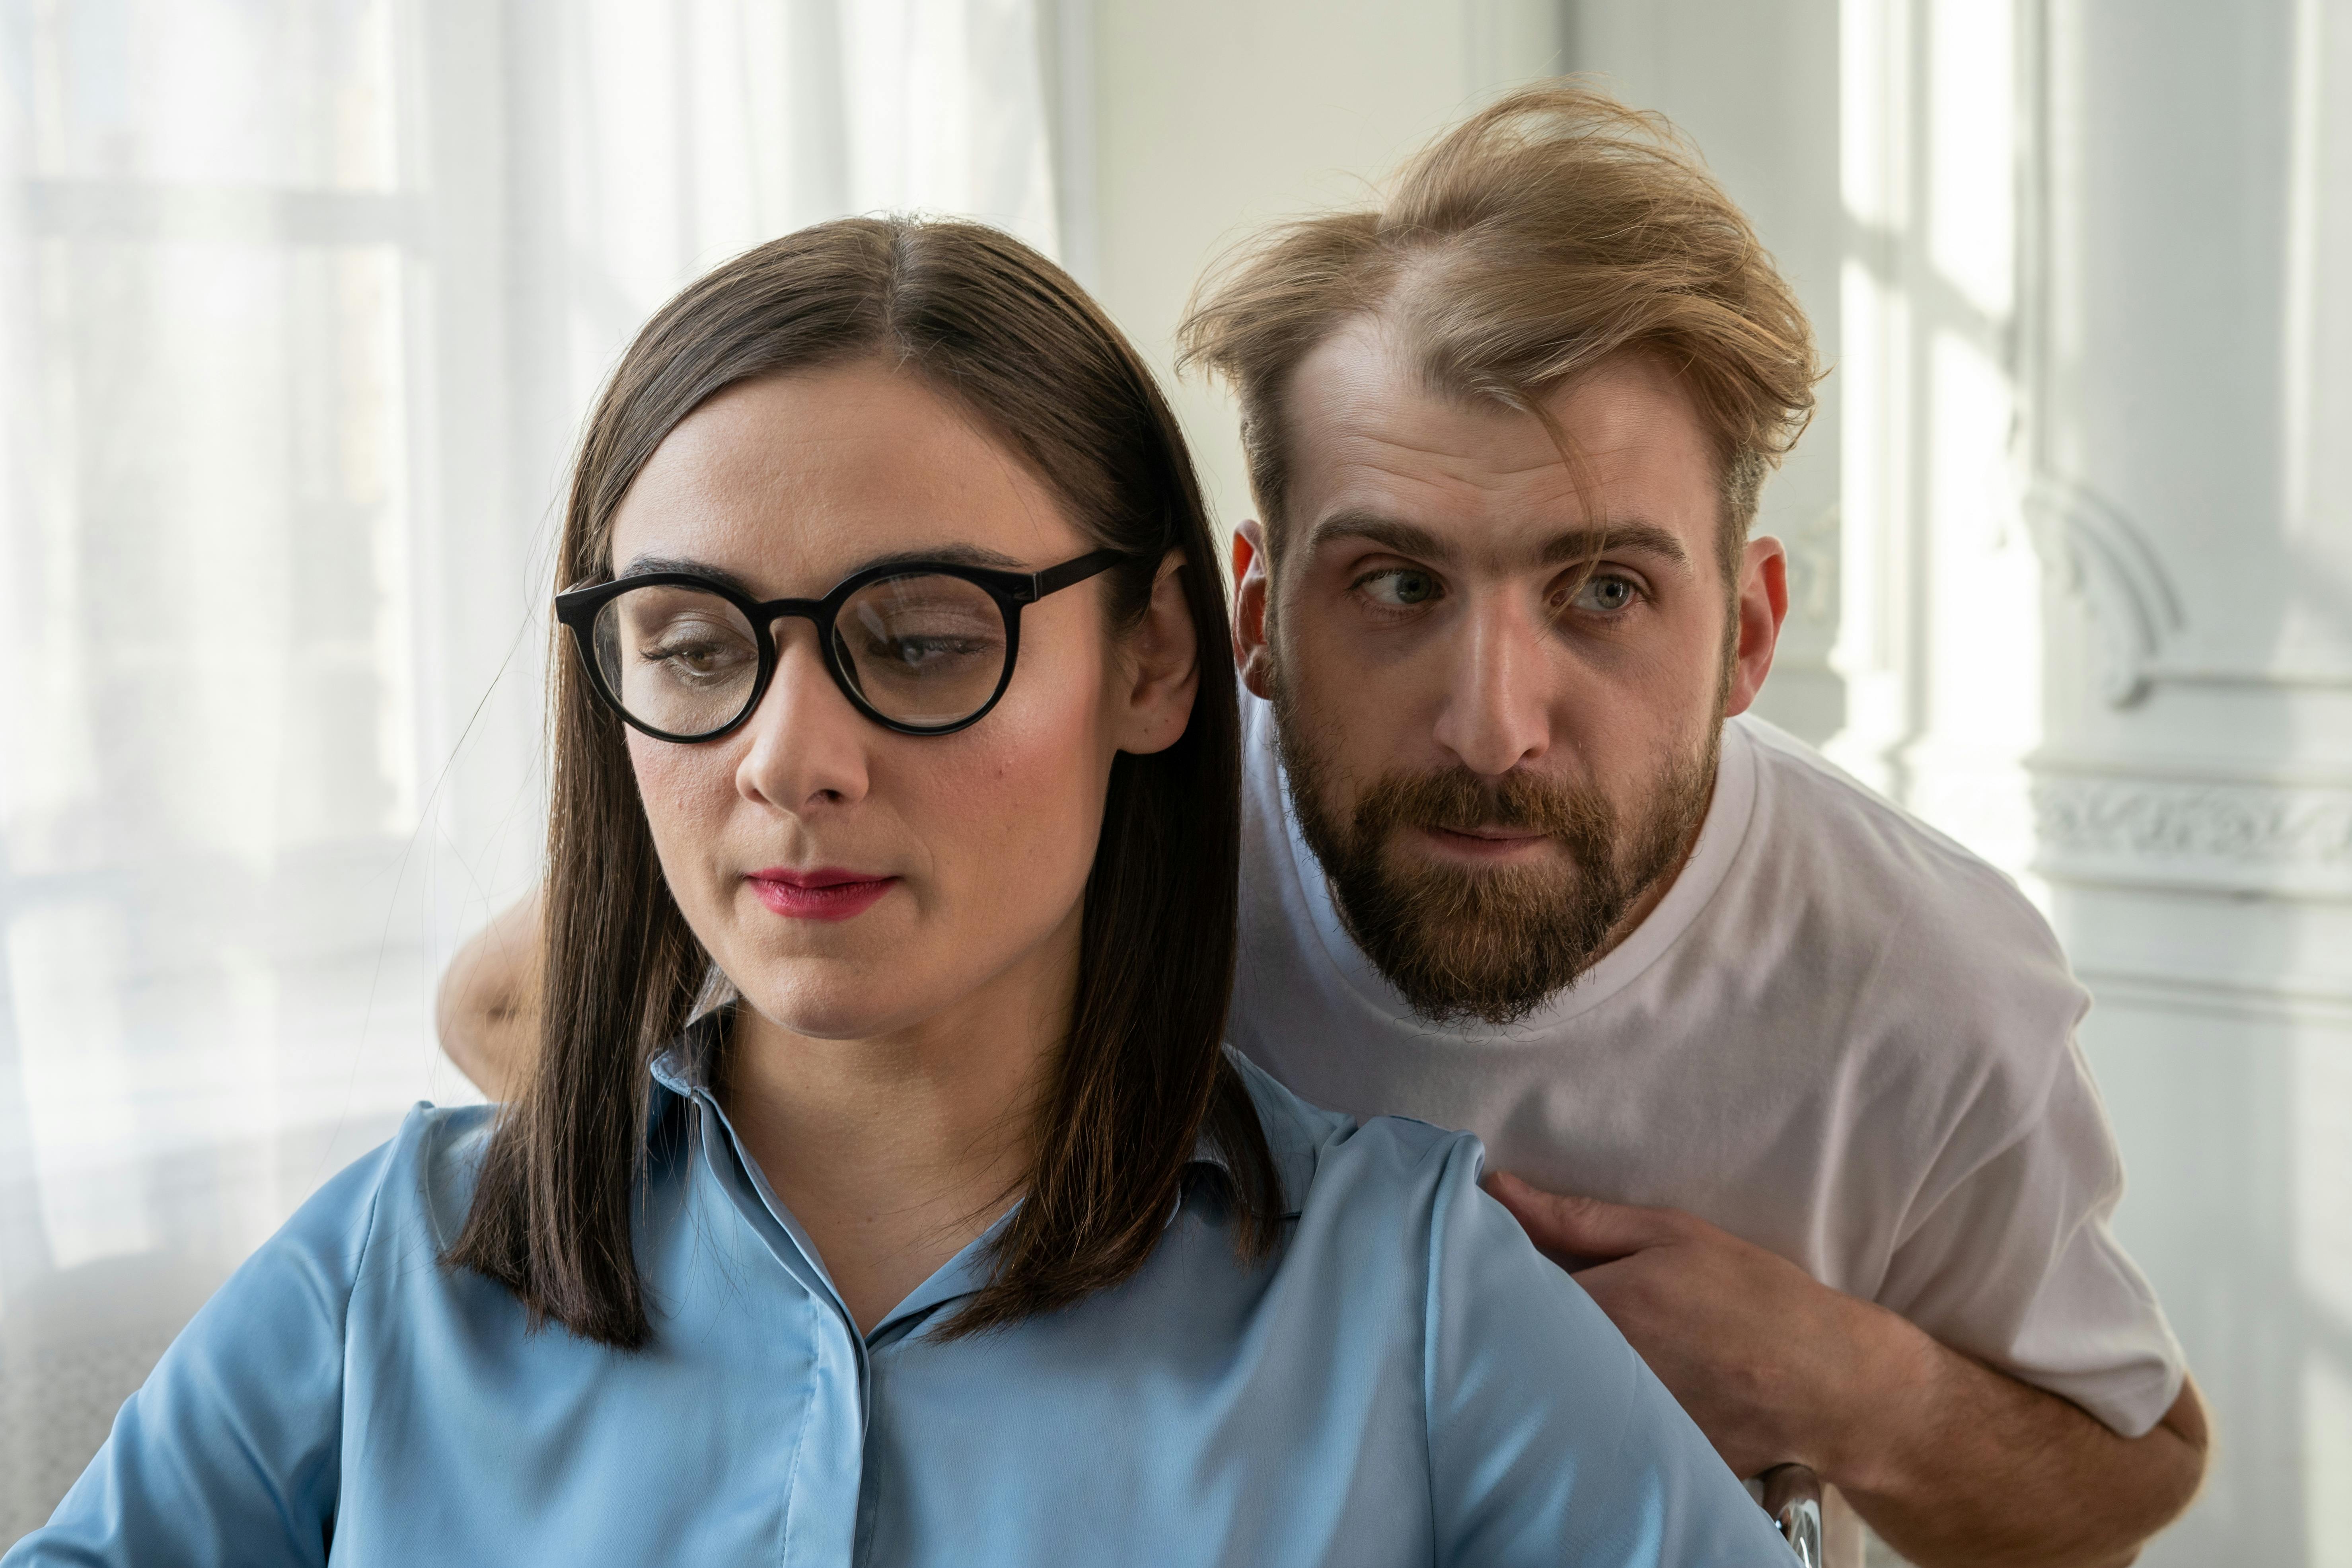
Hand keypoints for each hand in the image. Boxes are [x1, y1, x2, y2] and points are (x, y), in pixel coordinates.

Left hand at [1483, 1171, 1930, 1483]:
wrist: (1830, 1383)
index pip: (1508, 1289)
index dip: (1495, 1271)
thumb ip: (1576, 1218)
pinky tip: (1629, 1388)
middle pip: (1525, 1343)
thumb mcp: (1671, 1234)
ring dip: (1555, 1363)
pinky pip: (1591, 1424)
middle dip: (1523, 1320)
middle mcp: (1602, 1370)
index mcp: (1605, 1306)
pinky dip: (1591, 1403)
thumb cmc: (1754, 1295)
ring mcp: (1621, 1420)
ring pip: (1553, 1384)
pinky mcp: (1641, 1457)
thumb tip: (1498, 1188)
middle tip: (1560, 1301)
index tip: (1496, 1257)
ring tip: (1604, 1344)